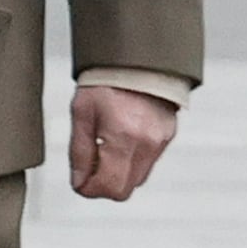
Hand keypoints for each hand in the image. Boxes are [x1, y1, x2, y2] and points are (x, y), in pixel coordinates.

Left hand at [69, 82, 177, 202]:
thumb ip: (79, 152)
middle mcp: (146, 143)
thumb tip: (79, 182)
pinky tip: (121, 140)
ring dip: (118, 174)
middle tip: (89, 169)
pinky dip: (131, 161)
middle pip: (124, 190)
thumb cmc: (106, 80)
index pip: (108, 187)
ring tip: (104, 149)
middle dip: (103, 185)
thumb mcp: (82, 113)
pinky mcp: (167, 136)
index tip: (79, 181)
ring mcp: (160, 141)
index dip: (88, 190)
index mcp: (123, 136)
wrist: (137, 57)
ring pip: (137, 180)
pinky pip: (147, 163)